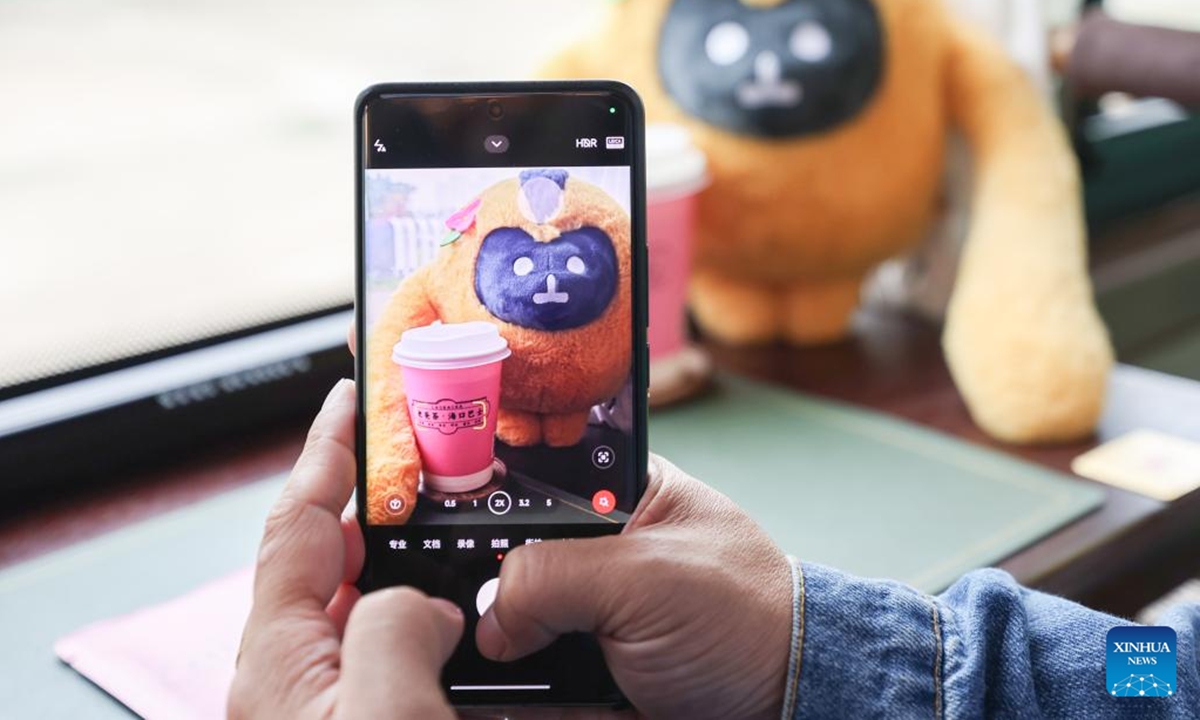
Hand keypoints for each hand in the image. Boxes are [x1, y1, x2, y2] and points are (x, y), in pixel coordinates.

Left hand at [229, 380, 463, 718]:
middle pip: (336, 556)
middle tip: (431, 455)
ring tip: (463, 533)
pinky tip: (472, 622)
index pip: (299, 523)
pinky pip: (394, 645)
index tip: (353, 395)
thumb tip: (431, 602)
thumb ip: (397, 628)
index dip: (327, 449)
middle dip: (382, 499)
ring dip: (415, 559)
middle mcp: (297, 674)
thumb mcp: (388, 714)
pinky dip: (430, 611)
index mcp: (283, 659)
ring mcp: (330, 699)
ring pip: (370, 602)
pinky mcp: (366, 716)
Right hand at [476, 456, 793, 719]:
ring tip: (470, 667)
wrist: (787, 703)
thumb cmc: (744, 618)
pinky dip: (514, 694)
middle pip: (501, 558)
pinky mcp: (585, 670)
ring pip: (506, 625)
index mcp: (614, 494)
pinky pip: (529, 680)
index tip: (428, 528)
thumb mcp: (646, 577)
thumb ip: (552, 575)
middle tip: (451, 616)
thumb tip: (486, 620)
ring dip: (487, 652)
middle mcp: (592, 550)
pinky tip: (495, 697)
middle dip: (473, 589)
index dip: (473, 500)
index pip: (523, 479)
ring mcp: (586, 613)